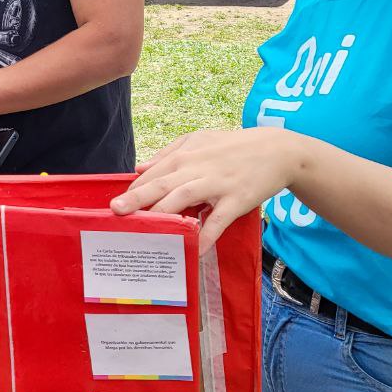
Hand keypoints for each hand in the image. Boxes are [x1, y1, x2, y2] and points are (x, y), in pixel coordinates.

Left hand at [110, 127, 300, 251]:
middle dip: (137, 198)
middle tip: (115, 211)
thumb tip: (139, 169)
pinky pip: (217, 220)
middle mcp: (196, 169)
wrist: (276, 150)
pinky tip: (193, 250)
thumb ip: (167, 154)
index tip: (114, 208)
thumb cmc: (232, 147)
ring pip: (184, 198)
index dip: (133, 192)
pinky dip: (205, 235)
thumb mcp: (198, 141)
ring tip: (145, 231)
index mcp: (184, 156)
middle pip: (161, 185)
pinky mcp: (236, 200)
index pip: (152, 176)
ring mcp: (216, 185)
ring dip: (163, 214)